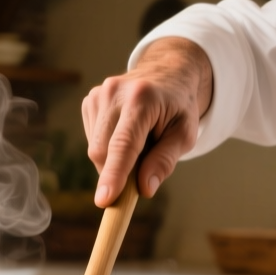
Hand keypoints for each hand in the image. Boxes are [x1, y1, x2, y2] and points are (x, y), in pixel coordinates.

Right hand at [81, 38, 212, 205]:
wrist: (168, 73)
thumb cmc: (179, 107)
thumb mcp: (185, 134)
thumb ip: (165, 161)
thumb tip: (145, 189)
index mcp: (142, 99)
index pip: (123, 144)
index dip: (113, 175)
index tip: (103, 201)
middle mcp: (114, 93)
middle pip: (103, 151)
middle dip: (117, 174)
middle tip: (140, 177)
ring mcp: (98, 95)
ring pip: (95, 149)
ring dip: (114, 160)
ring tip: (140, 144)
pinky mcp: (90, 100)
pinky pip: (92, 140)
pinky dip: (108, 148)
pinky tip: (126, 135)